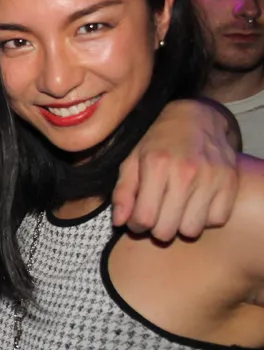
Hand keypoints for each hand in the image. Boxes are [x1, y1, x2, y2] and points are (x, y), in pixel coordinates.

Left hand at [112, 99, 238, 239]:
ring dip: (180, 225)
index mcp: (156, 165)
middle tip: (156, 216)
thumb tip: (119, 222)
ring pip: (192, 230)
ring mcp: (211, 178)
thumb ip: (123, 192)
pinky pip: (216, 220)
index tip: (137, 220)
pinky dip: (205, 218)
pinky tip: (196, 203)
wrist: (196, 118)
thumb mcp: (131, 160)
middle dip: (156, 228)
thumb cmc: (157, 142)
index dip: (136, 225)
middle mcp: (185, 172)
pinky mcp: (230, 182)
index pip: (144, 218)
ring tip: (175, 210)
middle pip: (166, 230)